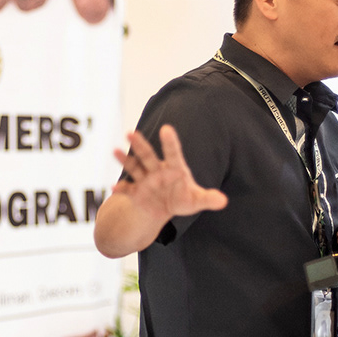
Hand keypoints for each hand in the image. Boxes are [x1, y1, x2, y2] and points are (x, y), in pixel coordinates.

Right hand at [94, 124, 226, 257]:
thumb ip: (208, 198)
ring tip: (114, 150)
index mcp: (174, 168)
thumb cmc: (183, 198)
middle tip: (130, 132)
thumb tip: (223, 201)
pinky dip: (121, 189)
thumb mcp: (196, 200)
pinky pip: (128, 190)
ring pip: (134, 167)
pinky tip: (114, 188)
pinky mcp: (136, 193)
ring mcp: (145, 180)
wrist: (164, 208)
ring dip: (125, 159)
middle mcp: (157, 170)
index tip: (167, 128)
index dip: (170, 142)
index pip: (173, 153)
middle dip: (140, 144)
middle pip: (148, 155)